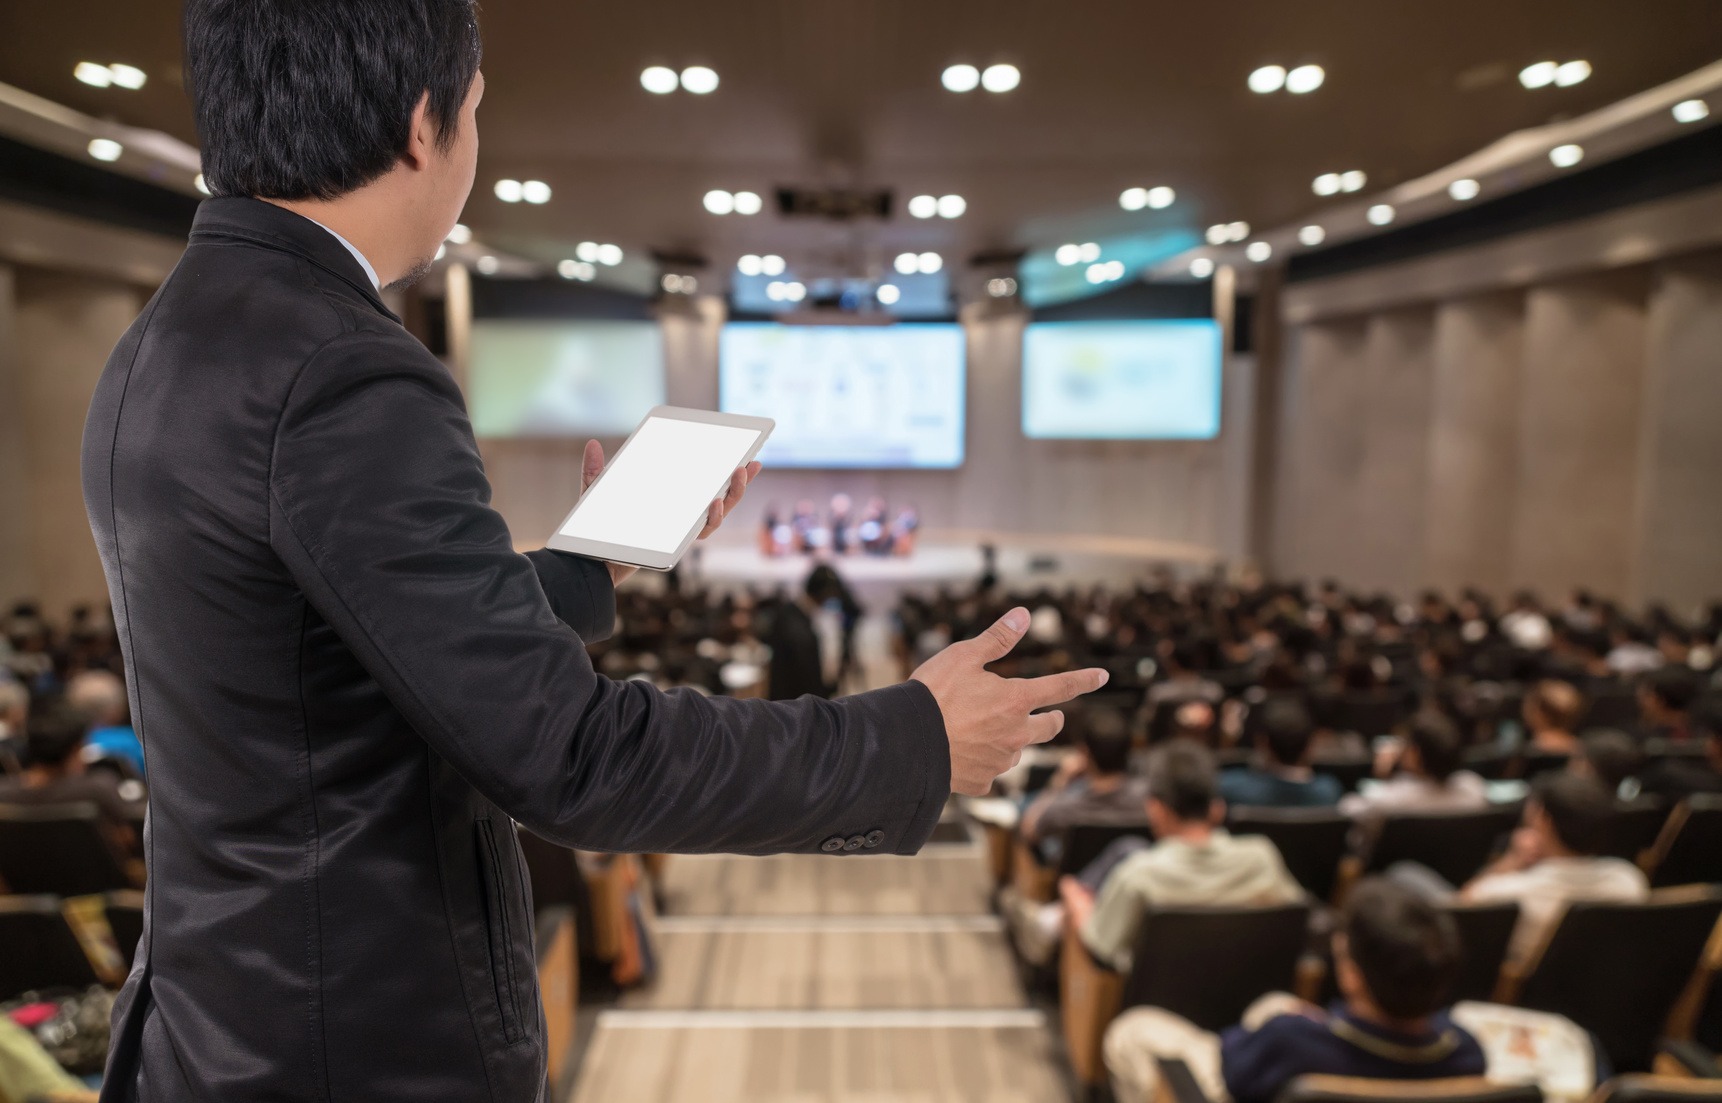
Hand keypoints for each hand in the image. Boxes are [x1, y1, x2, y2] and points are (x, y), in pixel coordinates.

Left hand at [582, 439, 762, 586]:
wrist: (589, 566)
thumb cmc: (594, 534)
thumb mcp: (594, 495)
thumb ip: (594, 471)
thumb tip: (592, 444)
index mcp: (667, 504)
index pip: (699, 486)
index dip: (721, 475)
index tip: (740, 456)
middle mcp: (678, 519)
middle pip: (718, 499)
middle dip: (738, 482)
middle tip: (750, 463)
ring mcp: (679, 532)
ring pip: (716, 515)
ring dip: (732, 495)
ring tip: (737, 474)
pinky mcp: (676, 544)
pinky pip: (701, 532)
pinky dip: (712, 518)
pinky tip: (714, 502)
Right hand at [911, 607, 1108, 795]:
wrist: (907, 742)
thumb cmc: (934, 694)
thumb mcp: (964, 656)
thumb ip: (997, 638)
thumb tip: (1024, 614)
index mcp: (1016, 700)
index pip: (1061, 687)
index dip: (1084, 680)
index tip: (1102, 676)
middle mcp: (1016, 734)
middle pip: (1049, 728)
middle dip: (1053, 720)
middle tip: (1052, 716)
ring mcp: (1000, 761)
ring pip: (1018, 751)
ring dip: (1012, 741)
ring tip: (987, 732)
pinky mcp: (981, 782)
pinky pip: (990, 772)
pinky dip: (983, 763)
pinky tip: (965, 755)